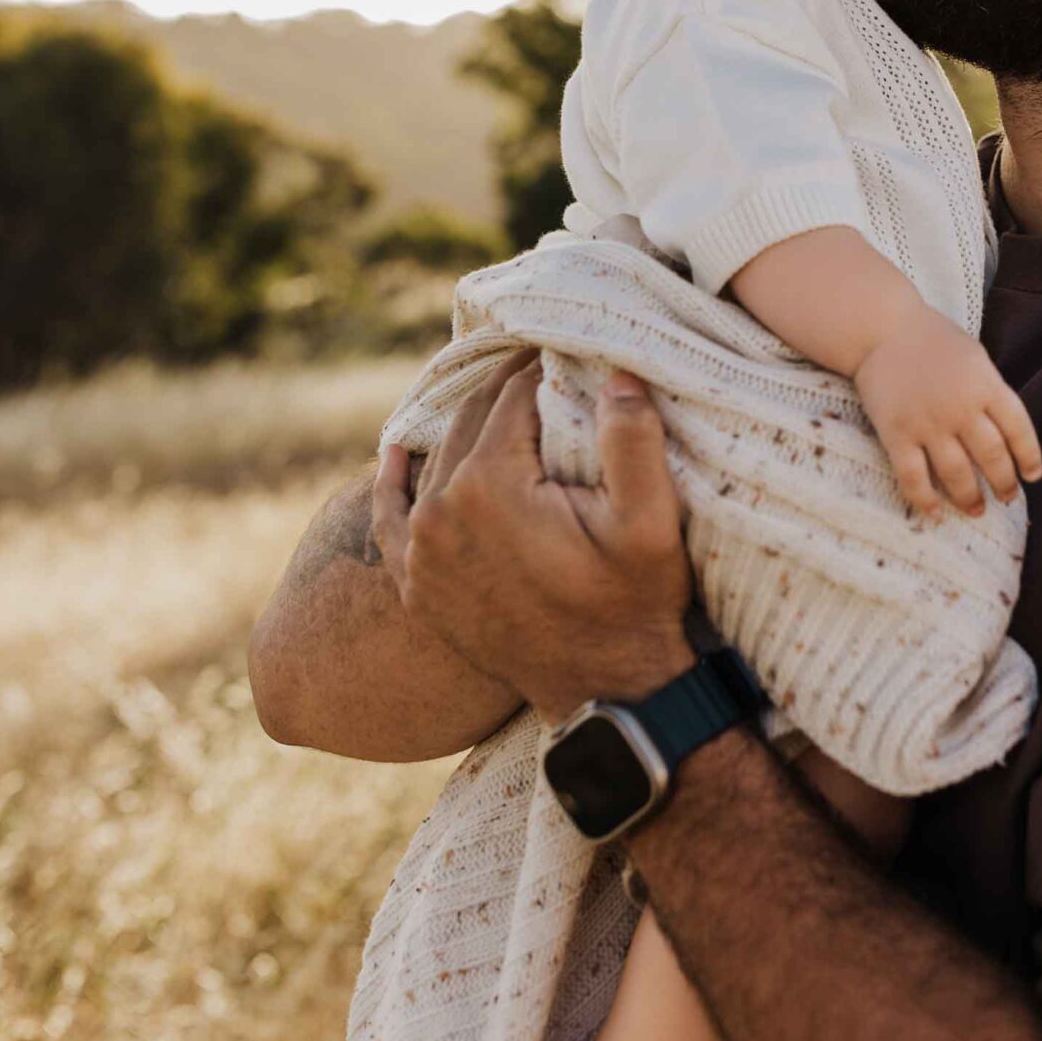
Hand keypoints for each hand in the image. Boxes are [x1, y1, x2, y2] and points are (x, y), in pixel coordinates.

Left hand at [370, 363, 696, 720]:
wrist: (607, 696)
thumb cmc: (633, 605)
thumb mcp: (650, 521)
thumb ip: (632, 439)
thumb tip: (617, 371)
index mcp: (490, 486)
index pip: (514, 398)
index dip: (545, 368)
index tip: (566, 344)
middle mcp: (440, 513)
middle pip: (471, 422)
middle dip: (507, 392)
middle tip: (537, 364)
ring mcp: (420, 553)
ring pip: (437, 462)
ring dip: (467, 429)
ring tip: (497, 398)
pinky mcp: (416, 584)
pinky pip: (390, 519)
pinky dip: (391, 485)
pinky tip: (396, 456)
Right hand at [854, 310, 1041, 519]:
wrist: (881, 328)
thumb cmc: (933, 341)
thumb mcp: (975, 358)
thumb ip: (990, 393)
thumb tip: (1006, 437)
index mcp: (986, 384)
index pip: (1019, 430)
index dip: (1029, 457)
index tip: (1032, 476)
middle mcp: (961, 407)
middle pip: (993, 457)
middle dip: (1004, 484)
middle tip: (1006, 498)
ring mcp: (928, 423)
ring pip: (957, 475)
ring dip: (970, 499)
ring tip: (977, 510)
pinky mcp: (896, 434)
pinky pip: (914, 478)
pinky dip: (926, 501)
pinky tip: (936, 514)